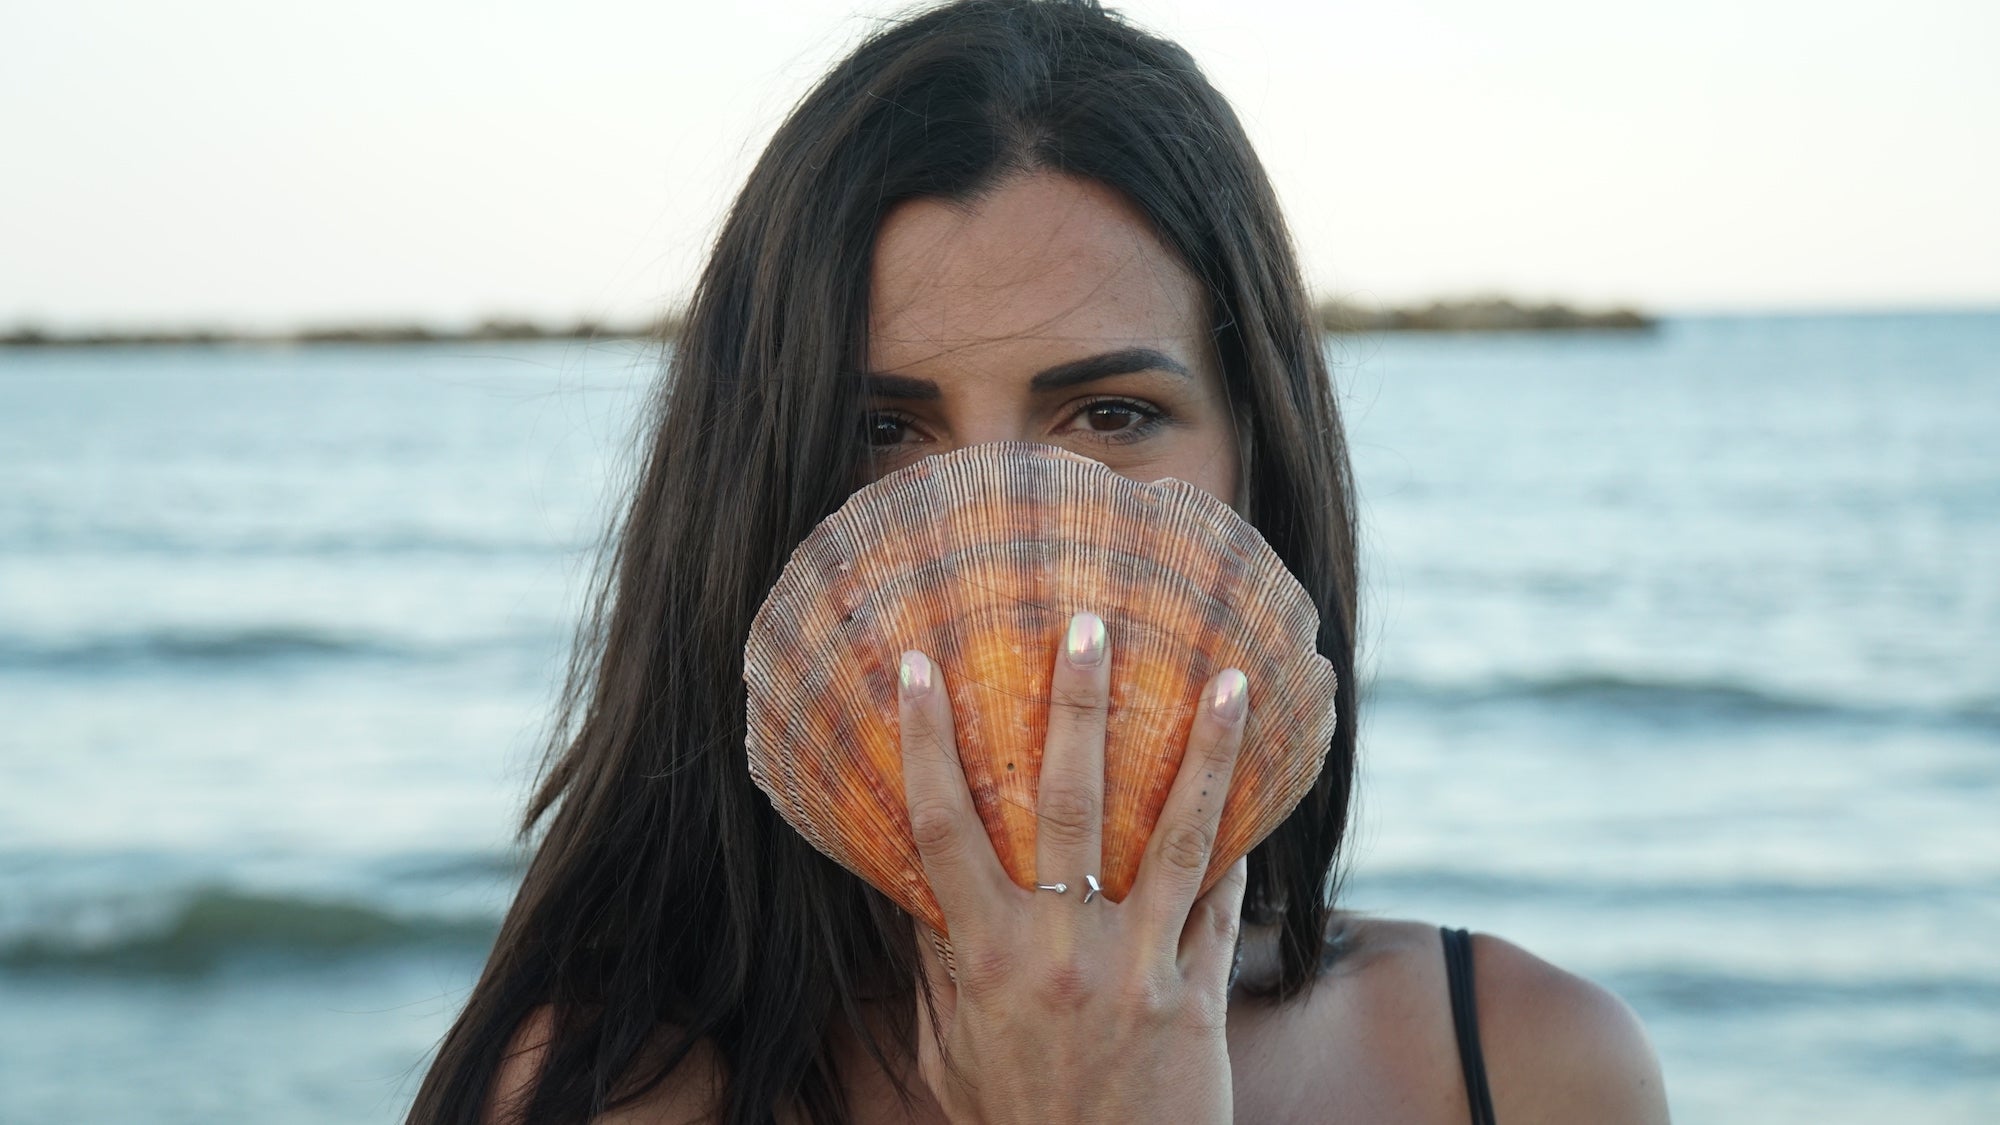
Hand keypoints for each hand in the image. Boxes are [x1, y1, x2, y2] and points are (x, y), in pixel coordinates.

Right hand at [897, 610, 1250, 1124]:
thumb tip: (916, 878)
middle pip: (1064, 804)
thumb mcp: (948, 1048)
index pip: (941, 830)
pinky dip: (1236, 846)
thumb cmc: (1013, 1121)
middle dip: (1075, 706)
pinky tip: (1259, 783)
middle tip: (1089, 621)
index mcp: (985, 957)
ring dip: (1204, 752)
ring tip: (1229, 677)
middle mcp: (1060, 950)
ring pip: (1173, 837)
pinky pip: (1221, 906)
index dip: (922, 742)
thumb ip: (936, 962)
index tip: (913, 664)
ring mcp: (1137, 969)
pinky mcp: (1196, 997)